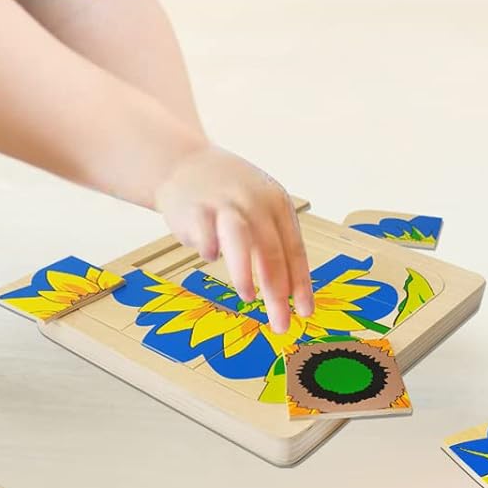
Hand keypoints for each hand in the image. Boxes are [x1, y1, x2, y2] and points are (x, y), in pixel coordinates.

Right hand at [153, 144, 313, 334]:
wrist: (182, 163)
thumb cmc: (227, 193)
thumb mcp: (259, 205)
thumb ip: (273, 241)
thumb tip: (290, 292)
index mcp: (276, 203)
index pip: (294, 250)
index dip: (301, 284)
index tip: (304, 312)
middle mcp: (253, 202)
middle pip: (272, 253)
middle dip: (277, 293)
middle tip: (280, 324)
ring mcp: (223, 204)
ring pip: (240, 241)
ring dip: (245, 273)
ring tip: (247, 297)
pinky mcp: (194, 210)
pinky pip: (205, 238)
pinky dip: (210, 251)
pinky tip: (210, 256)